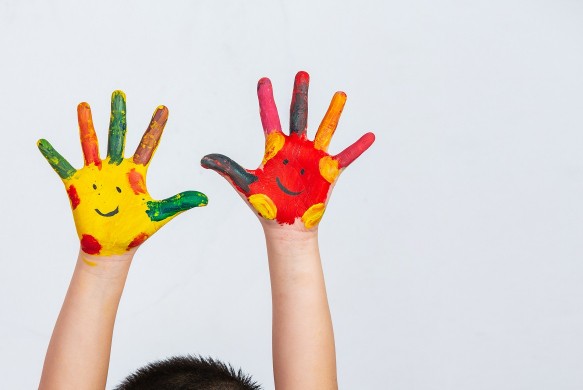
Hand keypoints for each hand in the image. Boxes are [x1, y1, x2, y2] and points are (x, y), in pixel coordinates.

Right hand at [38, 91, 207, 255]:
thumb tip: (205, 199)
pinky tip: (43, 141)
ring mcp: (96, 175)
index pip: (148, 144)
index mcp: (136, 172)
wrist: (113, 248)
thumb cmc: (136, 230)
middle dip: (119, 115)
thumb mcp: (159, 213)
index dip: (155, 126)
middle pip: (118, 135)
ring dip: (87, 125)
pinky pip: (62, 167)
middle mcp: (116, 168)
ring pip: (91, 144)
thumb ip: (180, 202)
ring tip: (84, 105)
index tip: (164, 107)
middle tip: (119, 93)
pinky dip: (53, 155)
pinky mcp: (77, 185)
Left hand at [201, 71, 374, 229]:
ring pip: (325, 129)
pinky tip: (369, 135)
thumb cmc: (266, 206)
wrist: (286, 227)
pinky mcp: (328, 172)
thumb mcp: (245, 184)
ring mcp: (314, 158)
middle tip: (301, 74)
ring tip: (340, 93)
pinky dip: (358, 147)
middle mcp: (296, 148)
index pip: (269, 118)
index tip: (264, 81)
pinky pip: (346, 156)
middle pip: (299, 115)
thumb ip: (227, 168)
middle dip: (300, 95)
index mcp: (275, 148)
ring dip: (333, 112)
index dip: (266, 99)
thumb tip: (203, 159)